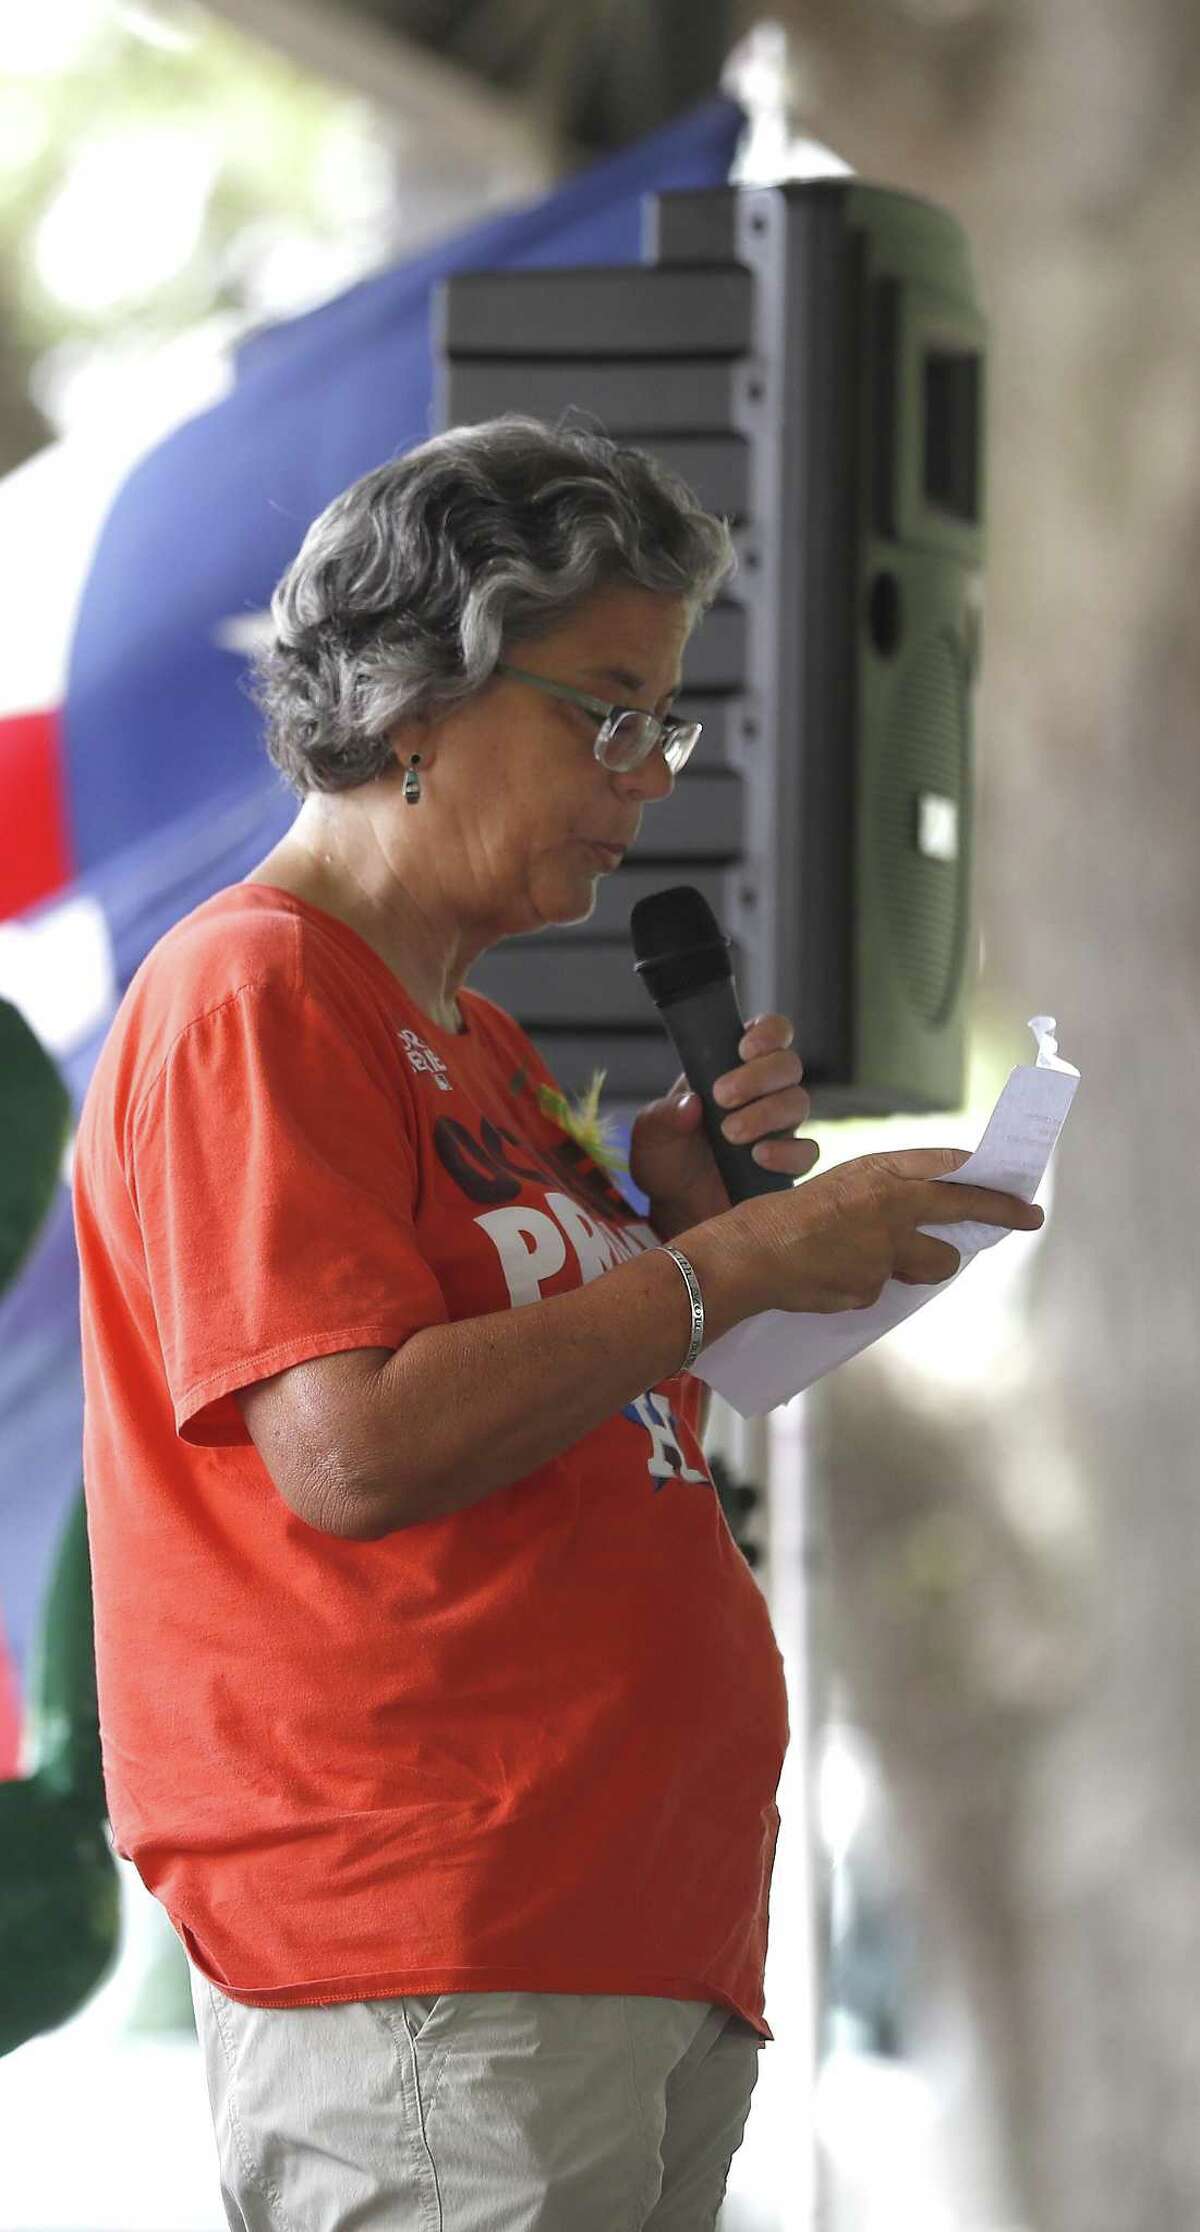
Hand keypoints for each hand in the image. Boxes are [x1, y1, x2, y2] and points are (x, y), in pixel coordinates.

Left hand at [629, 1013, 820, 1237]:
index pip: (769, 1033)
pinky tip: (759, 1157)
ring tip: (731, 1134)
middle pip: (788, 1064)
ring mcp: (780, 1126)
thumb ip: (663, 1117)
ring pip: (798, 1102)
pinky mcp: (789, 1163)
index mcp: (732, 1068)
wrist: (676, 1211)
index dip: (768, 1033)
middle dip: (759, 1076)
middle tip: (724, 1097)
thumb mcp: (650, 1136)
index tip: (743, 1048)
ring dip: (767, 1113)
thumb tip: (691, 1105)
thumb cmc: (666, 1160)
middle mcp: (764, 1092)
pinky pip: (808, 1151)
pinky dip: (787, 1152)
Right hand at [695, 1146, 1045, 1318]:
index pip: (947, 1166)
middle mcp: (890, 1205)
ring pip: (936, 1261)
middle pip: (964, 1206)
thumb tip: (927, 1219)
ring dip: (928, 1261)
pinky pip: (887, 1288)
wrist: (747, 1257)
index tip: (1009, 1182)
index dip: (982, 1175)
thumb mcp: (837, 1187)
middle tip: (1032, 1217)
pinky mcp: (874, 1286)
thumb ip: (883, 1198)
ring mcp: (886, 1249)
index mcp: (879, 1171)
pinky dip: (869, 1285)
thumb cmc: (783, 1219)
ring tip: (888, 1257)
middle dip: (1003, 1212)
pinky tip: (836, 1277)